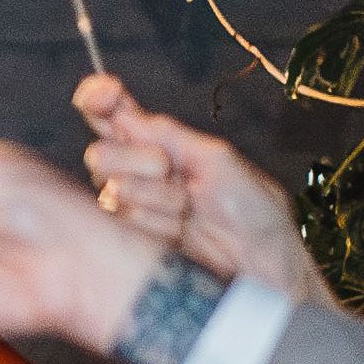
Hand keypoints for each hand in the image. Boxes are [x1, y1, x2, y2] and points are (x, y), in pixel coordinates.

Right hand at [77, 77, 320, 300]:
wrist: (263, 269)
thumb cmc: (255, 216)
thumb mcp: (220, 161)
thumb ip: (171, 137)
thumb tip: (128, 115)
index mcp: (165, 148)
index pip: (118, 118)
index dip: (100, 100)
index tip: (100, 94)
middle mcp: (142, 176)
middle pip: (102, 153)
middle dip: (136, 158)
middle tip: (169, 170)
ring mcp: (133, 212)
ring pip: (114, 190)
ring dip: (158, 199)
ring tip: (190, 213)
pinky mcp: (129, 244)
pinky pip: (123, 222)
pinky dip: (157, 224)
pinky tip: (181, 233)